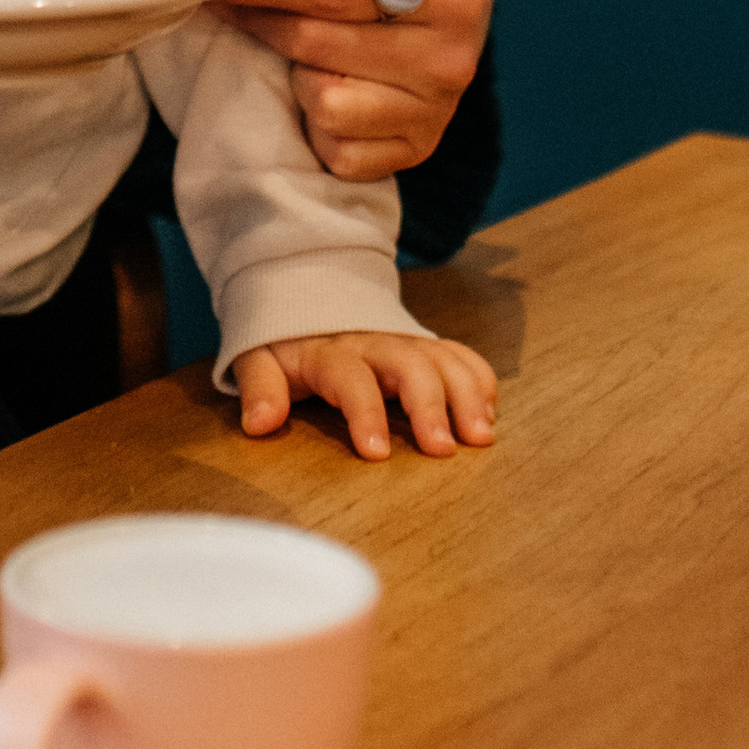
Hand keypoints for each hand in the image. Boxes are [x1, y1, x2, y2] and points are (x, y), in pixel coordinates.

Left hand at [222, 0, 493, 181]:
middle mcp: (451, 58)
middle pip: (317, 45)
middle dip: (264, 17)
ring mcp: (437, 112)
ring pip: (324, 103)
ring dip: (296, 71)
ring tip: (308, 41)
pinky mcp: (418, 149)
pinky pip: (339, 151)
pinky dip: (318, 122)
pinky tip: (329, 82)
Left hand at [230, 327, 497, 461]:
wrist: (307, 295)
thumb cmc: (285, 343)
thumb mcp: (259, 359)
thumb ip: (260, 389)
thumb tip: (260, 423)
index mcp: (330, 350)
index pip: (350, 378)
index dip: (365, 413)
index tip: (376, 453)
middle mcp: (375, 342)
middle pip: (410, 365)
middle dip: (430, 405)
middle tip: (444, 450)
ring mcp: (406, 341)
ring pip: (443, 359)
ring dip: (467, 395)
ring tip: (481, 437)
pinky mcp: (426, 346)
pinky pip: (460, 355)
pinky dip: (479, 379)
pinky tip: (489, 414)